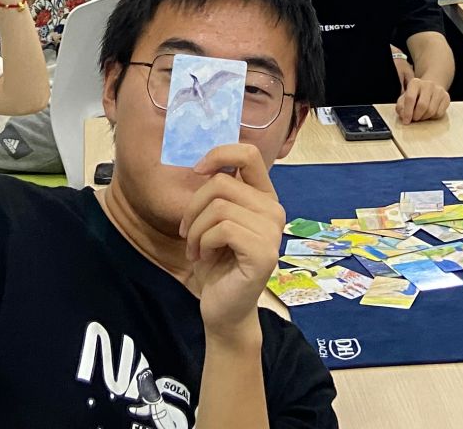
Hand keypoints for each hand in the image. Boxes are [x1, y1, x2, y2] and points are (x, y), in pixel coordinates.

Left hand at [181, 141, 288, 334]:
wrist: (224, 309)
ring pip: (219, 207)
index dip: (218, 154)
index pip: (248, 154)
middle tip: (188, 234)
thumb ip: (217, 193)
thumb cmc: (217, 263)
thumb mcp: (213, 221)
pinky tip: (205, 257)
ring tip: (196, 248)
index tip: (197, 172)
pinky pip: (222, 229)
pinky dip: (203, 243)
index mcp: (264, 197)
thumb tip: (202, 165)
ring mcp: (272, 231)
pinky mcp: (264, 252)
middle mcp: (274, 210)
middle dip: (193, 208)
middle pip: (221, 183)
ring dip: (196, 230)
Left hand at [395, 75, 449, 122]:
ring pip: (431, 111)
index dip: (407, 112)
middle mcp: (428, 84)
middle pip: (422, 105)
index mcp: (415, 83)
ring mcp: (438, 90)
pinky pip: (439, 113)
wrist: (430, 88)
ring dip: (424, 117)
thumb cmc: (415, 96)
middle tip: (414, 119)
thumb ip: (401, 107)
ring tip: (421, 116)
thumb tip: (404, 116)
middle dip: (417, 116)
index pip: (410, 98)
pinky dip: (433, 117)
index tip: (406, 121)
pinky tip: (429, 113)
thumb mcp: (404, 99)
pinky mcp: (446, 97)